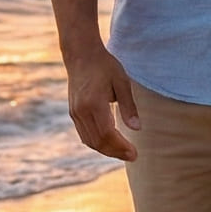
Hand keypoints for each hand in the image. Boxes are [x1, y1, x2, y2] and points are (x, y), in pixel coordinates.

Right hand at [65, 45, 139, 160]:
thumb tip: (137, 128)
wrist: (81, 55)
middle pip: (98, 142)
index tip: (135, 153)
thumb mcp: (122, 82)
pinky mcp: (73, 113)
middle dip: (116, 152)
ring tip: (123, 152)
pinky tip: (110, 143)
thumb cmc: (104, 66)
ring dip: (107, 150)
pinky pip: (84, 135)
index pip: (107, 134)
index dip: (121, 147)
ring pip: (90, 141)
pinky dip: (97, 143)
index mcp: (94, 103)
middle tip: (133, 156)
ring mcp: (75, 113)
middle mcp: (81, 111)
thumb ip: (129, 106)